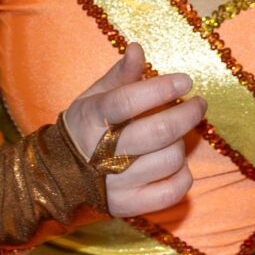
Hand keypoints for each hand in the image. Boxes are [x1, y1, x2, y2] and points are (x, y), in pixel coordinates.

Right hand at [60, 43, 205, 218]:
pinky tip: (176, 165)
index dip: (161, 89)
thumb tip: (138, 48)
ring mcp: (116, 183)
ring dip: (181, 144)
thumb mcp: (93, 97)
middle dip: (187, 114)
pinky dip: (183, 176)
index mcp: (92, 119)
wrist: (55, 177)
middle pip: (158, 133)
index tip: (186, 81)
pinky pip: (171, 192)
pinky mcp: (128, 206)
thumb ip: (119, 75)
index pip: (129, 101)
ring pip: (169, 160)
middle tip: (199, 104)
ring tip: (176, 137)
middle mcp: (102, 153)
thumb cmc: (83, 129)